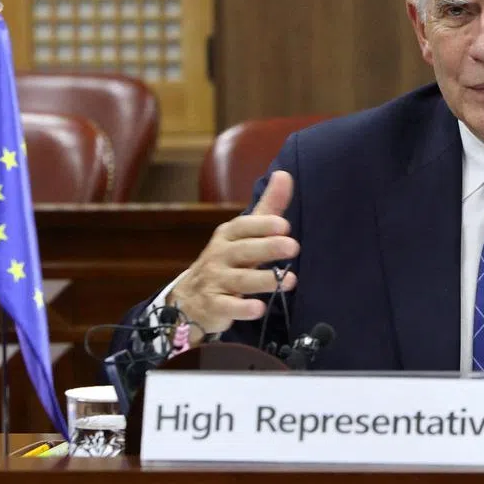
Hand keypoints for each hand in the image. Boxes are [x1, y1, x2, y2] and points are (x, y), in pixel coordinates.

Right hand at [168, 171, 299, 343]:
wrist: (190, 298)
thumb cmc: (227, 260)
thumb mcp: (245, 233)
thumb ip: (267, 208)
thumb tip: (284, 174)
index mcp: (228, 236)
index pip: (243, 226)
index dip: (262, 225)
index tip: (285, 226)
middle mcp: (220, 256)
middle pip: (244, 251)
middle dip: (268, 248)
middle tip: (293, 247)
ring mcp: (215, 281)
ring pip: (240, 280)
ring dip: (264, 280)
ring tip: (290, 280)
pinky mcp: (214, 306)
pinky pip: (227, 307)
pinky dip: (242, 309)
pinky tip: (259, 309)